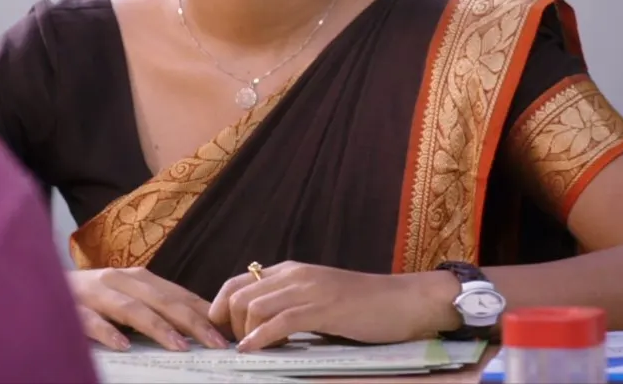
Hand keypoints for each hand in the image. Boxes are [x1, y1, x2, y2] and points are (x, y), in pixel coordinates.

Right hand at [70, 267, 230, 351]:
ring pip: (133, 309)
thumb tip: (197, 328)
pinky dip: (108, 333)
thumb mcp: (125, 299)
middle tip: (216, 343)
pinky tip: (123, 347)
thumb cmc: (88, 299)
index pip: (178, 295)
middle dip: (193, 322)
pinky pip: (92, 322)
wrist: (37, 283)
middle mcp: (119, 280)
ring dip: (159, 327)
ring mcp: (95, 293)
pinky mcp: (72, 308)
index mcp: (137, 279)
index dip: (205, 312)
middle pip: (163, 301)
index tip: (228, 333)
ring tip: (180, 346)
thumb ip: (155, 309)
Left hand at [208, 262, 460, 351]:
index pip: (237, 282)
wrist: (403, 301)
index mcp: (290, 271)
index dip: (219, 308)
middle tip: (234, 347)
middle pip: (237, 294)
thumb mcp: (318, 299)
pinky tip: (252, 352)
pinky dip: (260, 338)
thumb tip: (260, 327)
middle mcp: (294, 275)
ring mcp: (308, 290)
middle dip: (226, 324)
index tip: (221, 334)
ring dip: (242, 333)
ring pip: (253, 306)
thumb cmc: (364, 306)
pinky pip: (279, 322)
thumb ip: (290, 305)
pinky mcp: (322, 308)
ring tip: (247, 351)